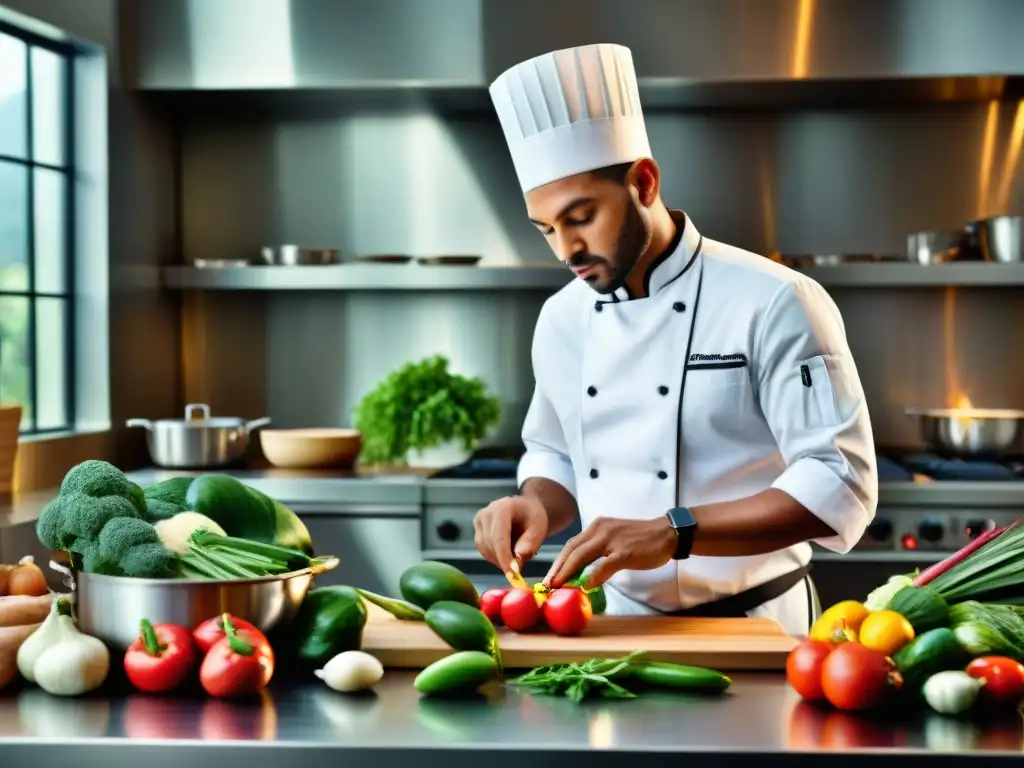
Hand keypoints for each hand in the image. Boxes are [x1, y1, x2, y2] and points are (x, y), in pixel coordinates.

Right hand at [473, 495, 548, 573]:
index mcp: (502, 508)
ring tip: (516, 557)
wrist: (525, 508)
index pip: (499, 538)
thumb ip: (530, 543)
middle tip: (519, 570)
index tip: (512, 575)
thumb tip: (517, 561)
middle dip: (504, 561)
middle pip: (491, 545)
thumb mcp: (539, 528)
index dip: (504, 558)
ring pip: (485, 549)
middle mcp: (486, 513)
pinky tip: (507, 554)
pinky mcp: (477, 530)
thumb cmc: (533, 517)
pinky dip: (495, 557)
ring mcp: (479, 521)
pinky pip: (483, 550)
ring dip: (499, 559)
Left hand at [544, 516, 676, 588]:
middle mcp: (600, 529)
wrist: (667, 533)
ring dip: (567, 572)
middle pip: (571, 550)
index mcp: (597, 527)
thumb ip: (598, 554)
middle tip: (548, 584)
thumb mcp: (614, 541)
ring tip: (559, 586)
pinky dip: (593, 576)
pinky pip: (603, 565)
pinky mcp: (624, 551)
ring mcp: (611, 540)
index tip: (549, 577)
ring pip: (581, 556)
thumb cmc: (641, 539)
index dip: (558, 562)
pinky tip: (586, 586)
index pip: (571, 545)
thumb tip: (583, 574)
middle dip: (557, 568)